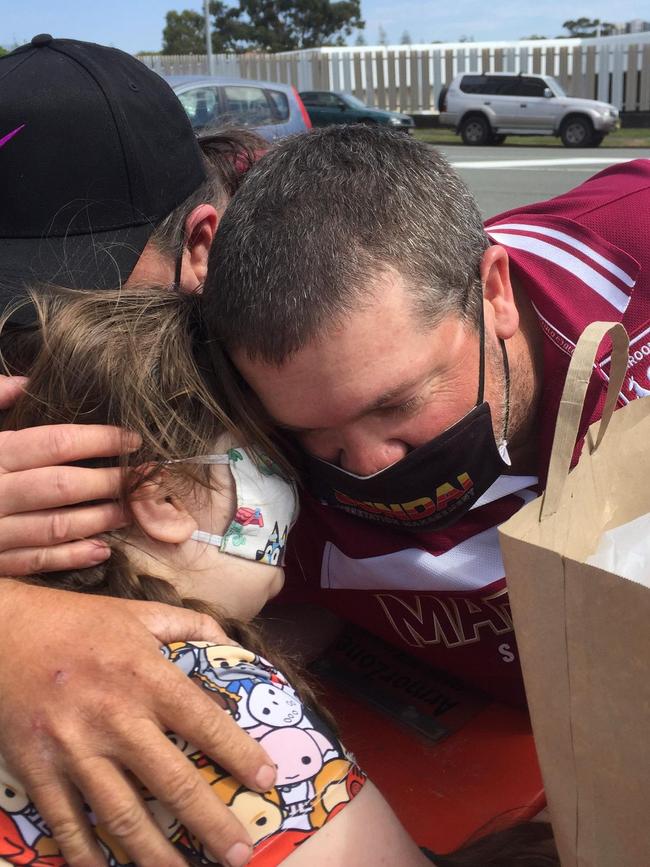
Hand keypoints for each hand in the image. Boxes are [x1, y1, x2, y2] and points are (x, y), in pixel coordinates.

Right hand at [0, 375, 139, 574]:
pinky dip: (70, 558)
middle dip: (109, 481)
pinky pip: (34, 562)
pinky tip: (100, 550)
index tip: (131, 439)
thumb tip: (24, 382)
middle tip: (143, 477)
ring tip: (130, 511)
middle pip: (63, 487)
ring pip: (55, 527)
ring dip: (99, 520)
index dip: (98, 440)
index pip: (54, 443)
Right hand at [0, 581, 276, 866]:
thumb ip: (190, 624)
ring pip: (123, 815)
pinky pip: (68, 823)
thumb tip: (230, 641)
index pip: (205, 721)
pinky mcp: (37, 770)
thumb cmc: (78, 623)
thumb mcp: (139, 613)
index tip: (268, 780)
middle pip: (172, 781)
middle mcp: (115, 717)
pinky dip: (89, 855)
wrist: (4, 631)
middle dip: (210, 822)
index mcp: (145, 676)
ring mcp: (74, 749)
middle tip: (240, 854)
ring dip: (156, 854)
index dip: (240, 754)